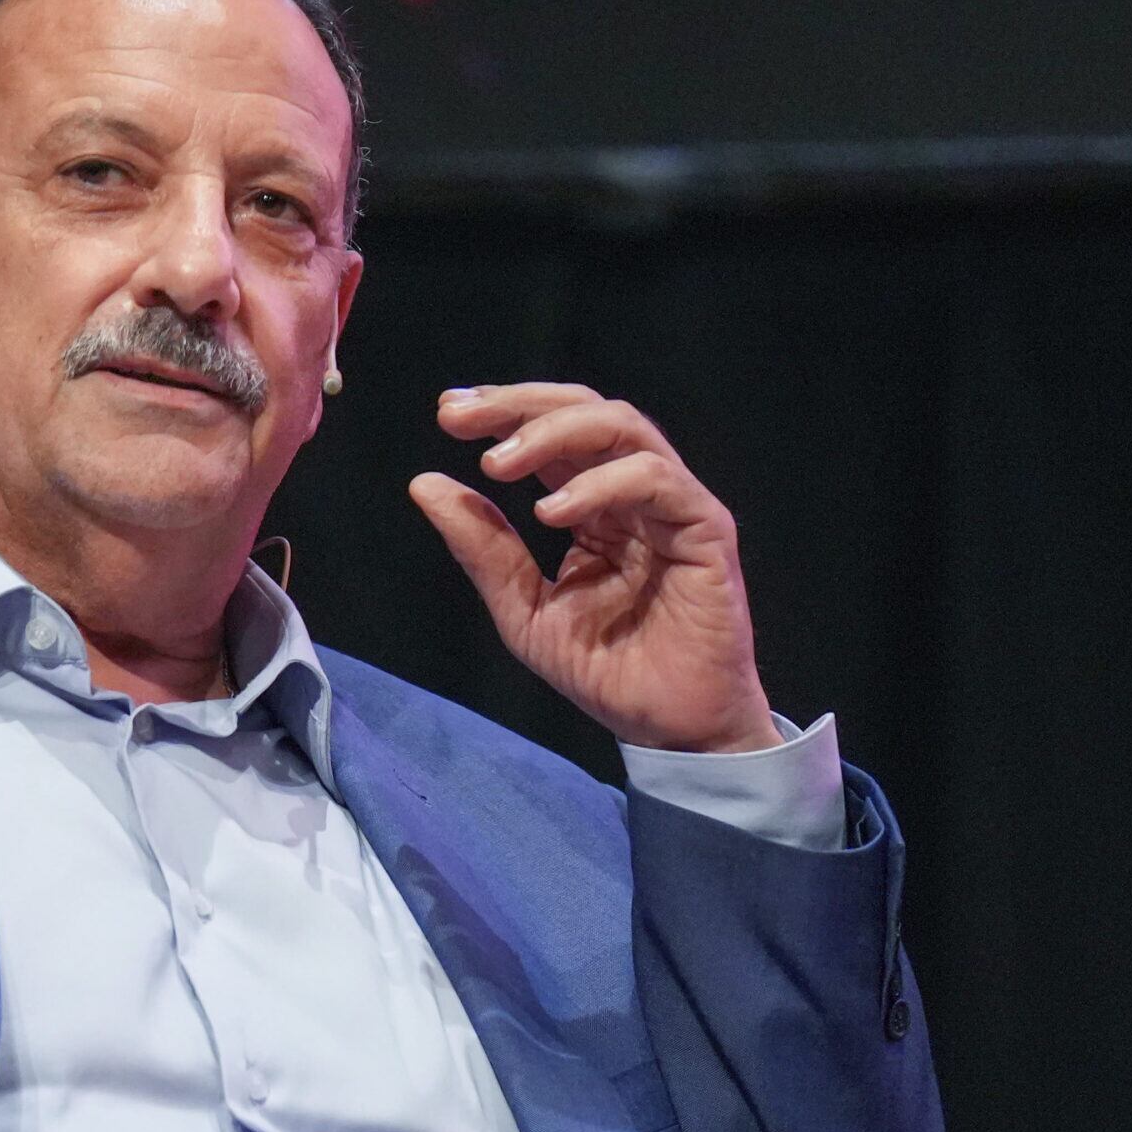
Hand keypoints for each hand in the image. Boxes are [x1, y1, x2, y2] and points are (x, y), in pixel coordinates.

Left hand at [410, 383, 779, 753]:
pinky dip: (600, 484)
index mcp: (594, 502)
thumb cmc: (606, 667)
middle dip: (518, 404)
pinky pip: (657, 480)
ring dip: (552, 433)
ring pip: (622, 427)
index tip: (447, 413)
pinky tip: (550, 512)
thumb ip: (483, 549)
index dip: (502, 410)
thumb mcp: (523, 609)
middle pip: (584, 410)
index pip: (551, 433)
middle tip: (459, 418)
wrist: (669, 727)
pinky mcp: (705, 529)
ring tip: (497, 464)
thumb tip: (425, 484)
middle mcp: (635, 492)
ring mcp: (673, 505)